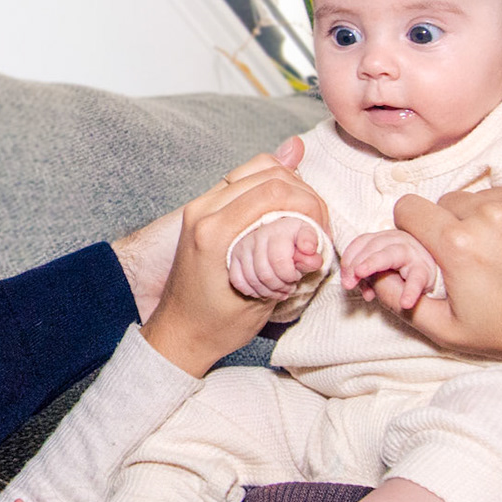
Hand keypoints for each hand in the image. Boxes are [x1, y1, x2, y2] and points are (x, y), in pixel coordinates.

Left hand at [139, 151, 329, 377]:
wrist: (178, 332)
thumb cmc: (215, 325)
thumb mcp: (259, 300)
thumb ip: (287, 265)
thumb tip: (316, 242)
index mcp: (214, 231)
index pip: (272, 191)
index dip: (309, 202)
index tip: (323, 228)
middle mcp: (202, 210)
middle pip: (266, 171)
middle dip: (302, 191)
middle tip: (319, 221)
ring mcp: (199, 206)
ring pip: (254, 168)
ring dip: (287, 183)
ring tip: (305, 213)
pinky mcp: (201, 209)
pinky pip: (240, 180)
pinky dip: (268, 185)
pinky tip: (285, 206)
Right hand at [227, 215, 324, 299]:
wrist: (282, 234)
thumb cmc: (297, 242)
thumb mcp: (310, 245)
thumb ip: (311, 253)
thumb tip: (309, 251)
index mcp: (279, 230)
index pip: (279, 261)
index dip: (290, 276)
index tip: (297, 276)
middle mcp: (258, 235)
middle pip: (265, 274)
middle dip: (281, 286)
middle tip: (290, 285)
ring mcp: (244, 246)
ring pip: (252, 279)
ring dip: (268, 292)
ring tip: (280, 290)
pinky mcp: (234, 256)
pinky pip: (237, 281)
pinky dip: (251, 291)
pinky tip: (264, 290)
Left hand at [340, 227, 437, 308]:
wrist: (437, 278)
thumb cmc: (402, 274)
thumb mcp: (379, 273)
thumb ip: (364, 275)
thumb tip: (351, 284)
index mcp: (384, 239)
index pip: (361, 242)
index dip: (348, 259)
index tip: (344, 279)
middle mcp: (397, 240)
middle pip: (371, 245)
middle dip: (356, 264)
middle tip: (348, 284)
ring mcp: (413, 252)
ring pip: (390, 253)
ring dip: (373, 263)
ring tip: (362, 274)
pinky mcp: (425, 270)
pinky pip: (416, 279)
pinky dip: (410, 291)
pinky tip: (404, 303)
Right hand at [382, 171, 501, 395]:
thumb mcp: (448, 331)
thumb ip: (400, 300)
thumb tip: (373, 274)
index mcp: (458, 244)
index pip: (410, 208)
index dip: (415, 227)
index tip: (432, 243)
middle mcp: (491, 213)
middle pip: (450, 200)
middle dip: (456, 224)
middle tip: (482, 256)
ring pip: (486, 190)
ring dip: (492, 213)